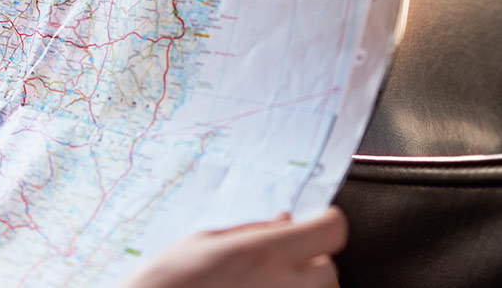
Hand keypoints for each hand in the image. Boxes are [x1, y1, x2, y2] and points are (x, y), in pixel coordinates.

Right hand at [123, 207, 346, 287]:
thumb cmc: (170, 279)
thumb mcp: (207, 240)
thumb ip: (253, 231)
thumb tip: (285, 221)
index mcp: (264, 253)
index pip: (331, 230)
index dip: (325, 221)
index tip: (316, 221)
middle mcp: (281, 285)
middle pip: (329, 270)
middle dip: (311, 262)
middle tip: (283, 259)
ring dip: (299, 284)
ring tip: (264, 280)